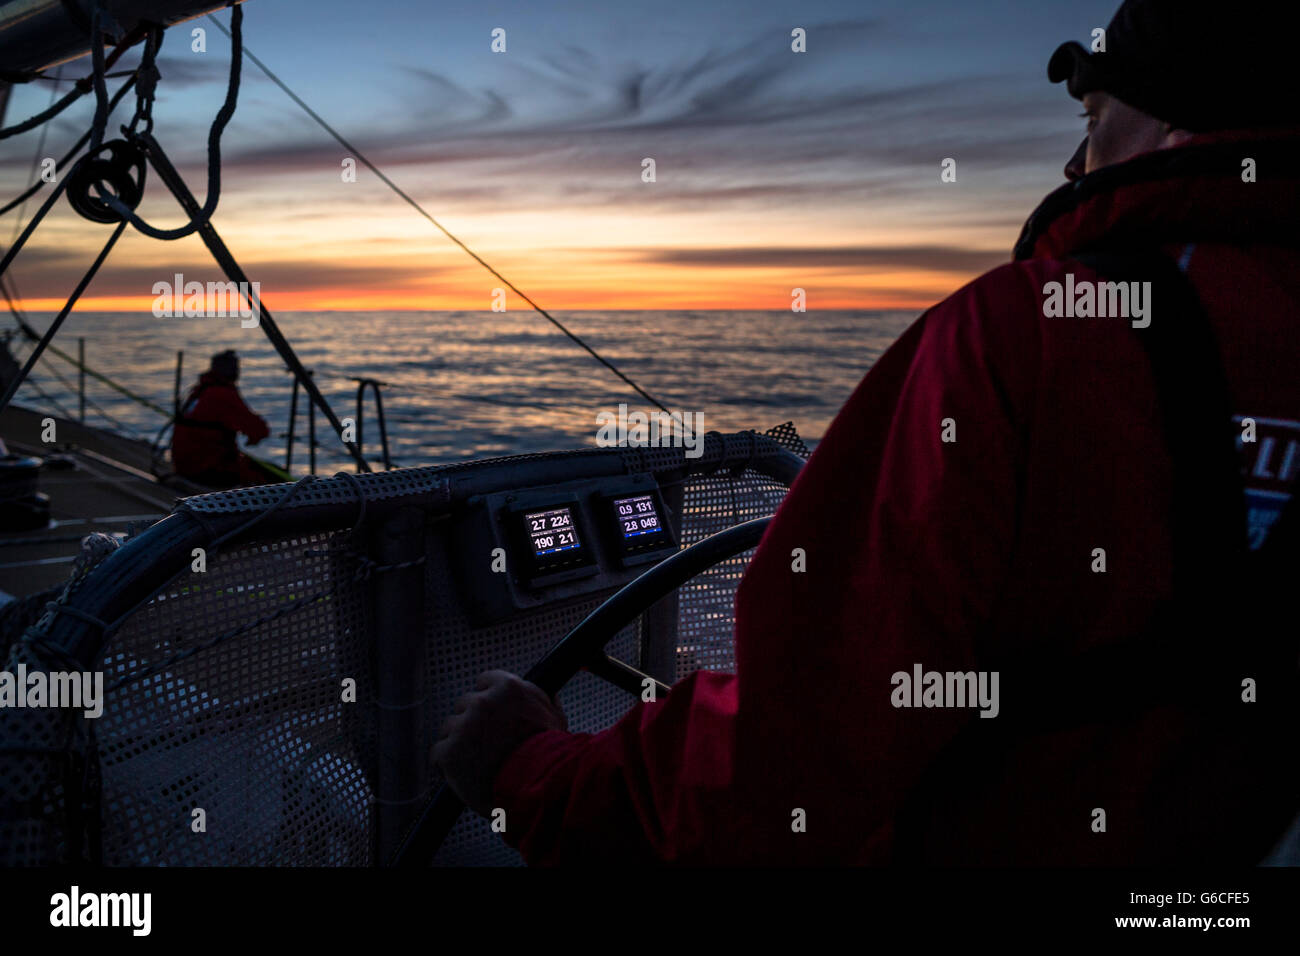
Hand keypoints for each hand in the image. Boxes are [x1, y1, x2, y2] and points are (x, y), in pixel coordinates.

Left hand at [432, 670, 567, 817]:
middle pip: (465, 705)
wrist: (540, 786)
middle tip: (486, 743)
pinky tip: (461, 773)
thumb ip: (545, 701)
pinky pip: (438, 754)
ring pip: (450, 728)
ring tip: (476, 762)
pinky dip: (446, 764)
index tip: (493, 714)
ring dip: (459, 742)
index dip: (488, 698)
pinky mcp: (449, 752)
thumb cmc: (551, 756)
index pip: (485, 681)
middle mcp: (482, 702)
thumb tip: (547, 694)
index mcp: (507, 688)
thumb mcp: (556, 720)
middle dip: (473, 722)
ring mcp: (463, 727)